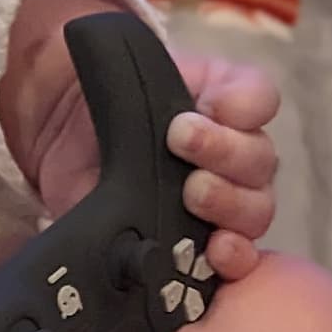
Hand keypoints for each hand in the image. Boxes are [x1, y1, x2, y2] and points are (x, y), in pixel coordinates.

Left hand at [0, 0, 280, 282]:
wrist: (71, 142)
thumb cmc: (116, 101)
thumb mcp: (141, 69)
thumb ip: (168, 72)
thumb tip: (204, 101)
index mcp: (230, 108)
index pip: (261, 101)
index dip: (244, 105)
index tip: (210, 105)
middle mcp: (238, 159)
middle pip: (260, 163)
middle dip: (225, 154)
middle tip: (180, 144)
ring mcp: (223, 208)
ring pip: (255, 212)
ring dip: (229, 204)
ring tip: (192, 194)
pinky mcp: (199, 247)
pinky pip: (238, 261)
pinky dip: (235, 259)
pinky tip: (216, 253)